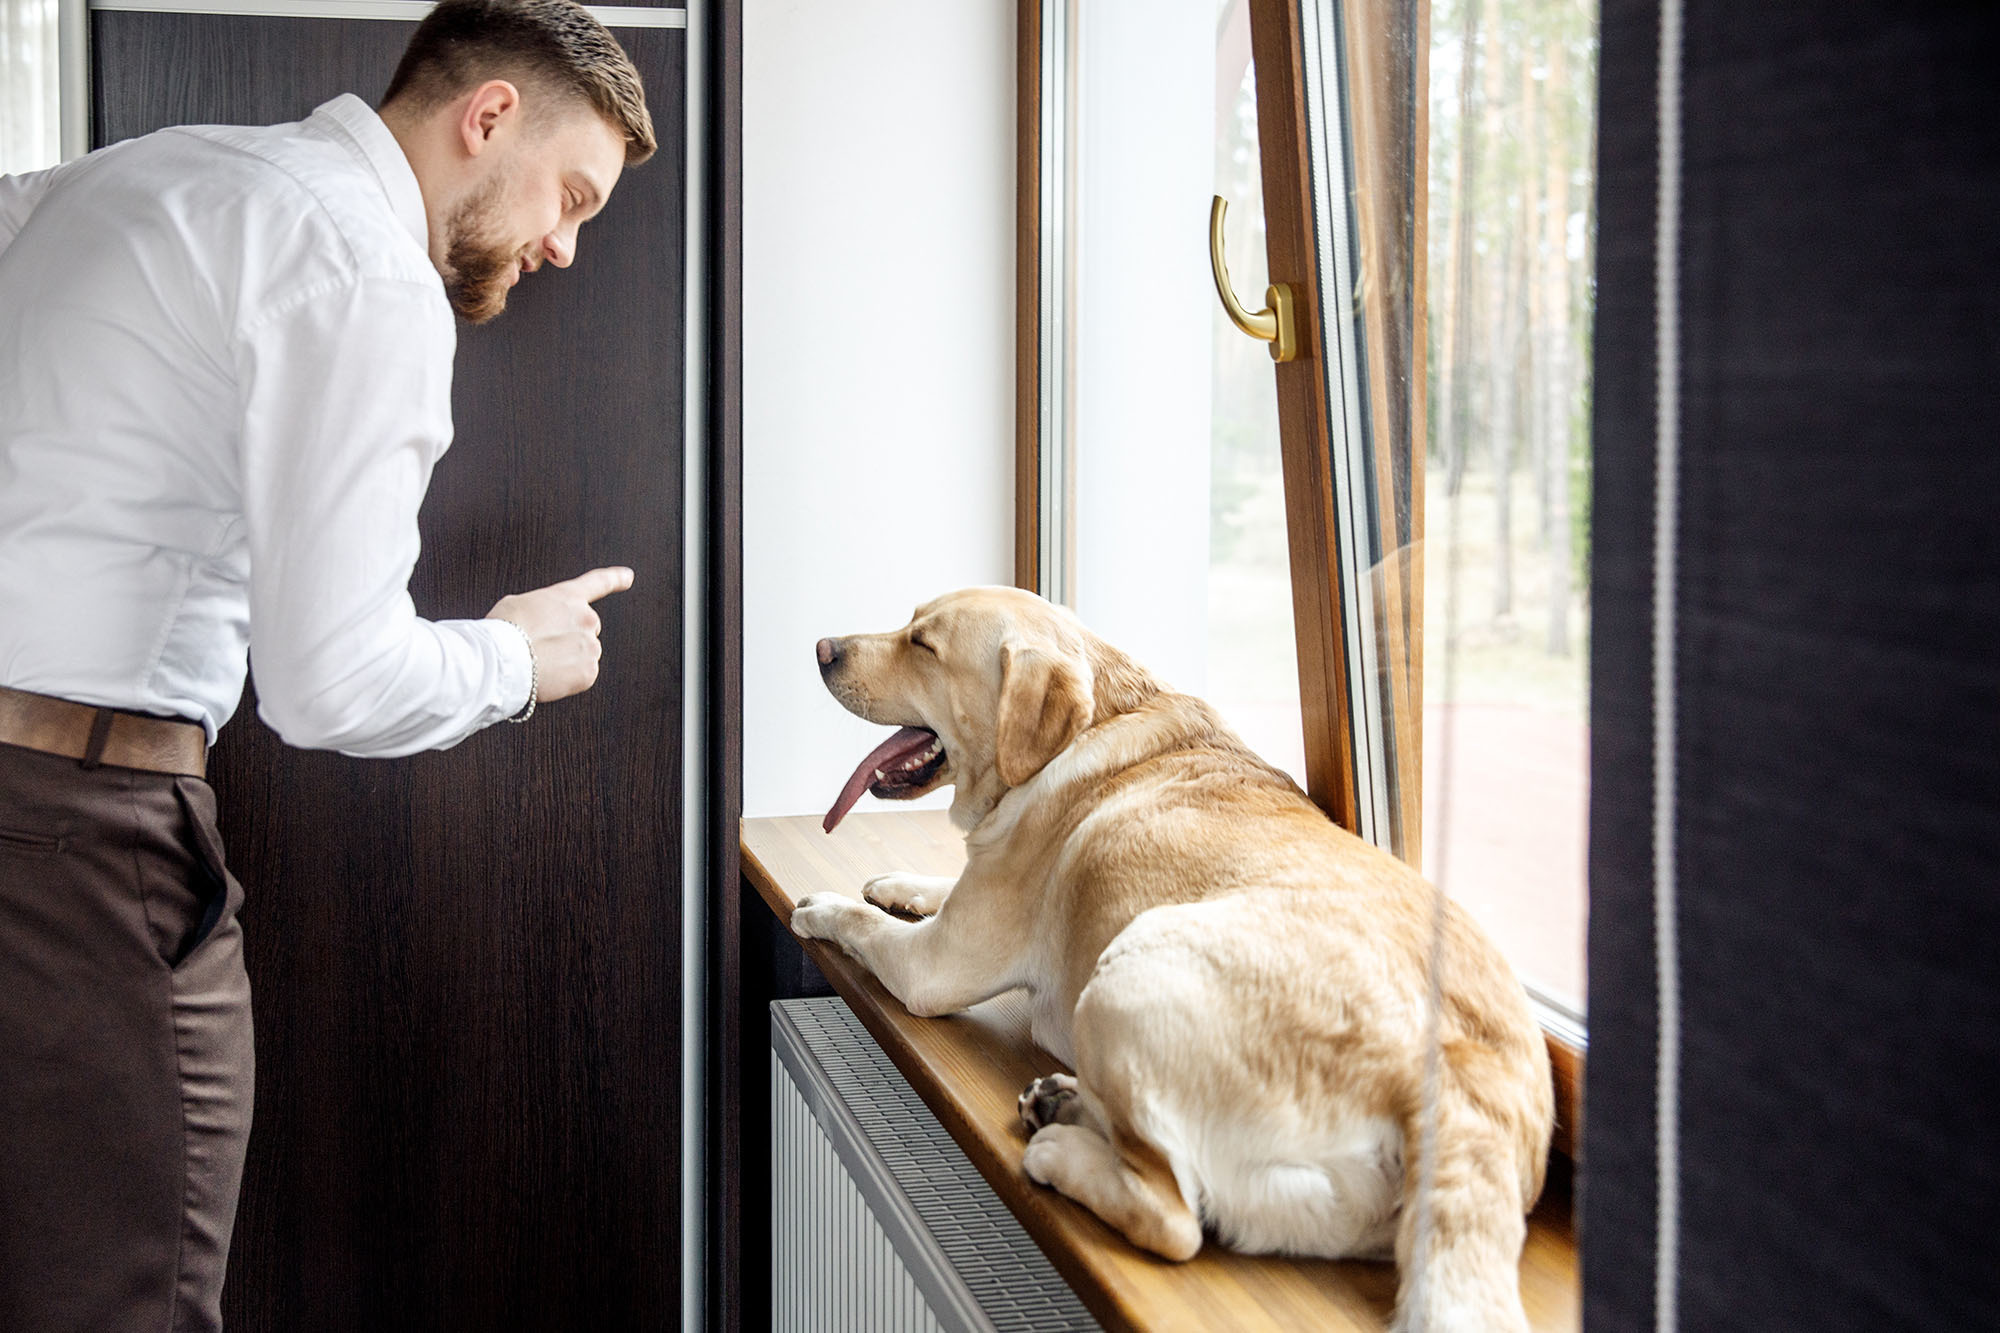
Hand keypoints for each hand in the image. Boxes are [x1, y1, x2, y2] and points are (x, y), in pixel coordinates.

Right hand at [485, 566, 632, 703]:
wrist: (503, 659)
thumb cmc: (505, 630)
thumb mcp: (518, 604)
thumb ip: (541, 608)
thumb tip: (539, 621)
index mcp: (568, 597)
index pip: (597, 583)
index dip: (615, 578)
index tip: (627, 576)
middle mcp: (586, 618)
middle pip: (586, 630)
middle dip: (570, 638)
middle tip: (545, 646)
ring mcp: (591, 646)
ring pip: (584, 655)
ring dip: (568, 659)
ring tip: (541, 661)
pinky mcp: (589, 672)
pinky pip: (582, 676)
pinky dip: (569, 679)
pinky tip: (549, 675)